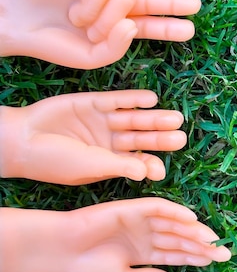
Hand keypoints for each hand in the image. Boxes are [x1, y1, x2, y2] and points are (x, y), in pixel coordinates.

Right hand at [0, 0, 200, 67]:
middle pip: (147, 0)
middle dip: (170, 3)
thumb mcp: (90, 58)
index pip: (147, 23)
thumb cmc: (55, 42)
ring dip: (107, 18)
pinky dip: (92, 4)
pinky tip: (76, 12)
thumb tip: (133, 24)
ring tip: (85, 26)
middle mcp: (112, 4)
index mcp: (115, 25)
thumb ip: (115, 48)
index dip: (167, 25)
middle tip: (194, 5)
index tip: (190, 28)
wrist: (18, 25)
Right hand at [0, 90, 185, 183]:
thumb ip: (118, 166)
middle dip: (160, 138)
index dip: (151, 164)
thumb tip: (148, 173)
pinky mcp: (94, 102)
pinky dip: (134, 99)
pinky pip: (118, 100)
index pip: (138, 163)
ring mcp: (104, 121)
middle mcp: (111, 141)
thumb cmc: (54, 161)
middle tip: (179, 137)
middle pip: (142, 139)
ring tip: (174, 118)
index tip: (161, 168)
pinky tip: (151, 99)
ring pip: (134, 120)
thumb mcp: (89, 166)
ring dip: (153, 118)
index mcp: (111, 162)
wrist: (22, 138)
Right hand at [0, 199, 231, 271]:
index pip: (177, 254)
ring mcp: (141, 221)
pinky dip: (175, 211)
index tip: (216, 262)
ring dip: (193, 231)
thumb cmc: (86, 266)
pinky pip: (158, 208)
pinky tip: (191, 220)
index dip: (196, 257)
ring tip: (212, 240)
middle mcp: (147, 234)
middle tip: (224, 253)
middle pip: (180, 239)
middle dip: (202, 245)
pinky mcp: (132, 208)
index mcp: (145, 252)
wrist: (62, 250)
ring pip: (174, 224)